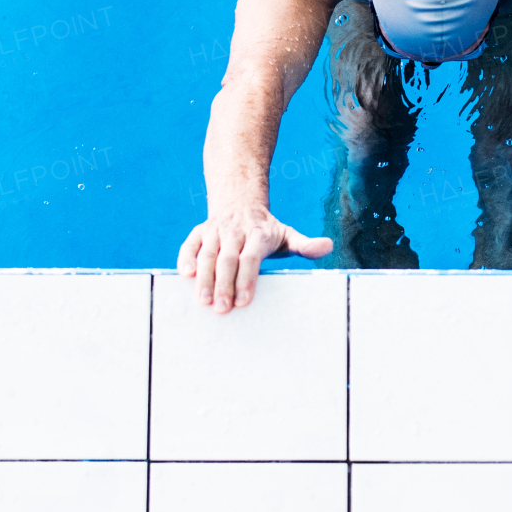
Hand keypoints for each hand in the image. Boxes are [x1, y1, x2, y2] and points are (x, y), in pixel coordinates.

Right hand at [177, 207, 332, 313]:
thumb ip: (306, 244)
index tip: (243, 301)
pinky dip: (186, 258)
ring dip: (204, 277)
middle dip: (224, 284)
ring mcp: (216, 230)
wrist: (240, 202)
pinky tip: (184, 276)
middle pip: (228, 258)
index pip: (251, 257)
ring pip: (208, 253)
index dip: (246, 278)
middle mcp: (236, 231)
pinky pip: (190, 244)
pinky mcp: (200, 231)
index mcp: (259, 234)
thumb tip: (328, 246)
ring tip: (202, 301)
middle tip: (221, 308)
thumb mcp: (288, 234)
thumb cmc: (266, 229)